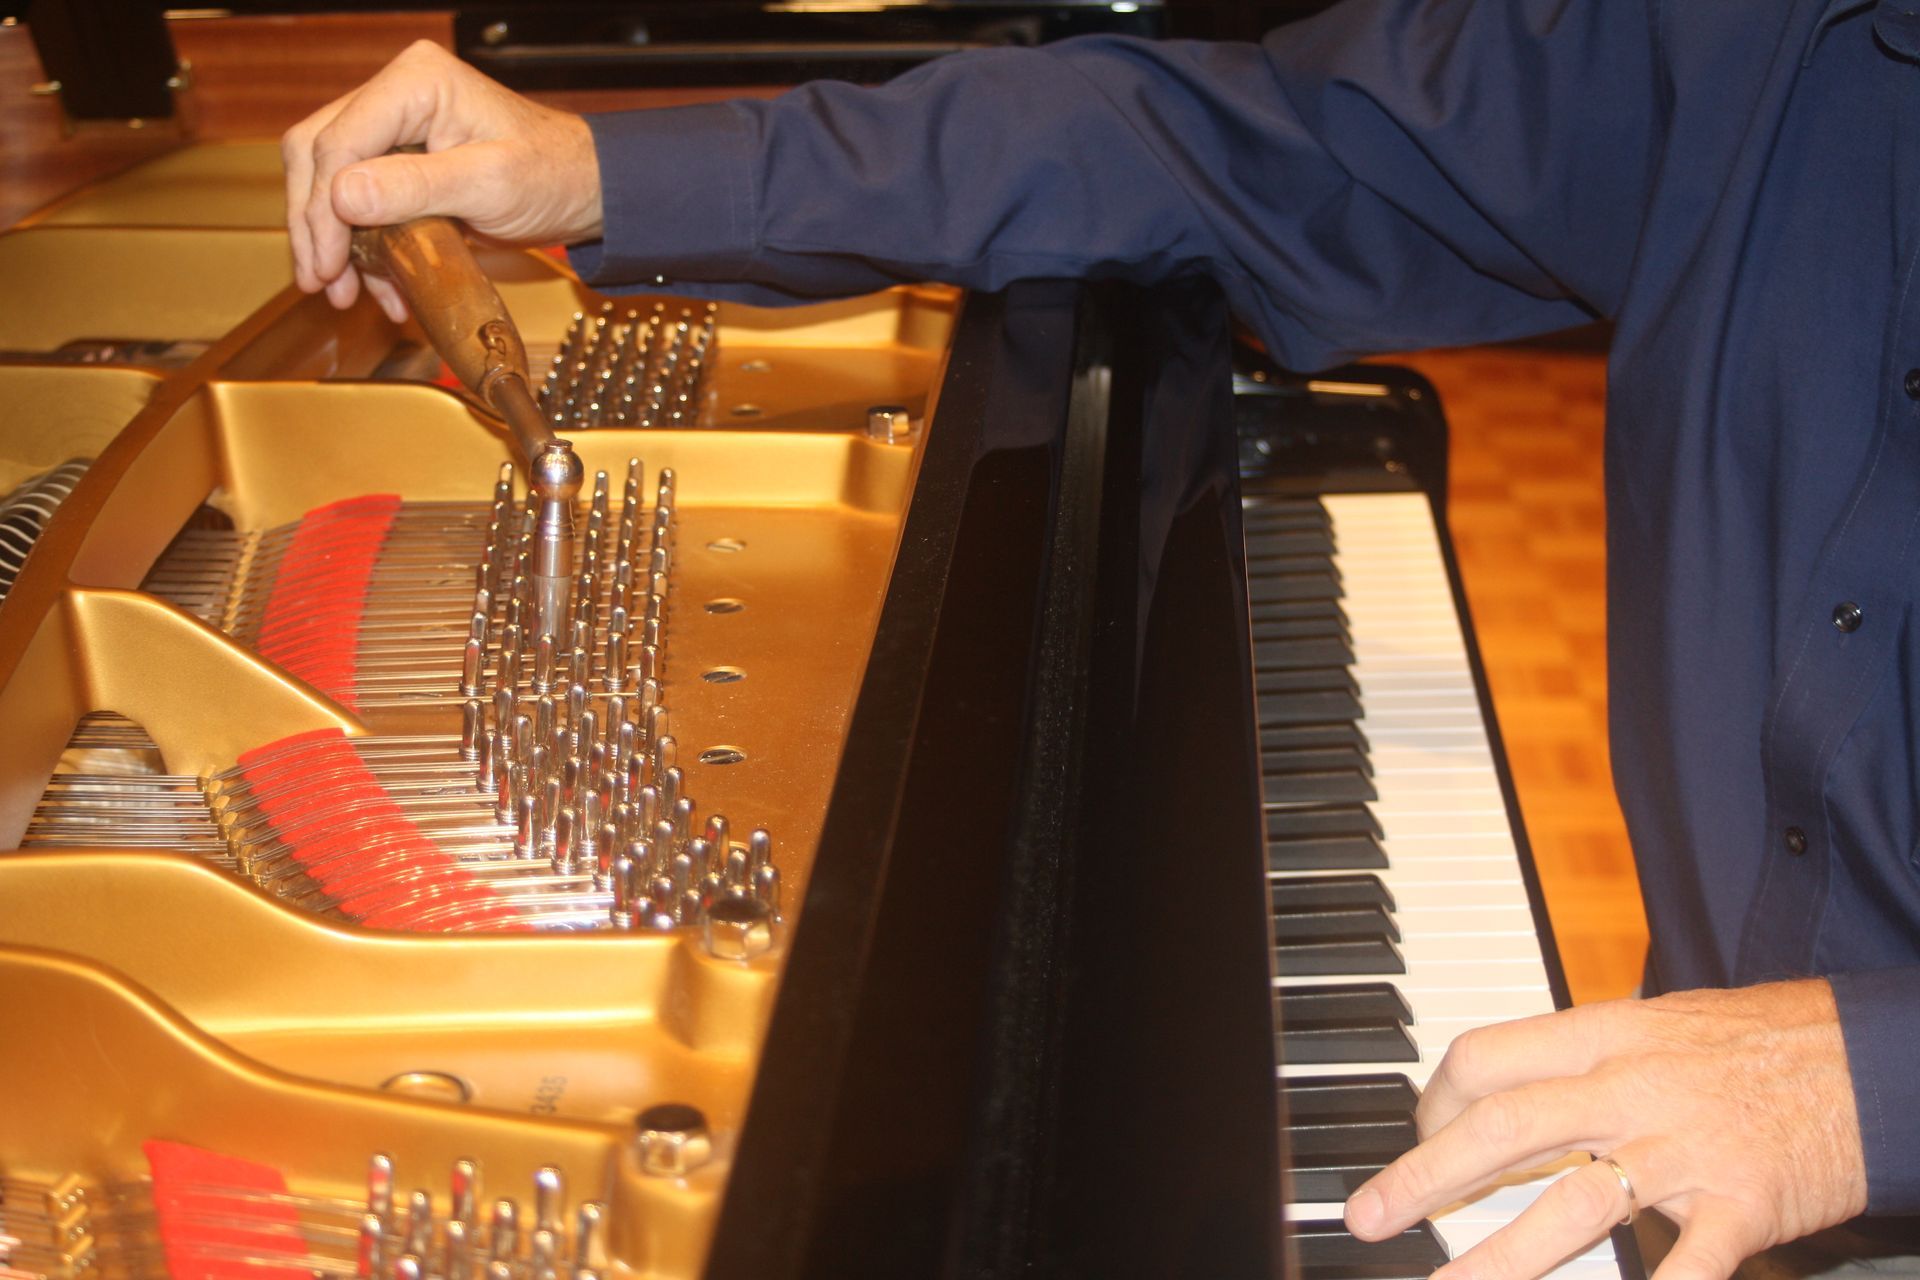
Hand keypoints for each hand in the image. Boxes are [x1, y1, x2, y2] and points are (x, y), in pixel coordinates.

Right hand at [281, 40, 602, 320]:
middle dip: (314, 223)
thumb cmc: (553, 175)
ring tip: (341, 291)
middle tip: (321, 282)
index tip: (325, 265)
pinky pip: (360, 197)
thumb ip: (417, 187)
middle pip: (319, 153)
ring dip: (330, 238)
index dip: (321, 208)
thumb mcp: (490, 184)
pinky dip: (360, 242)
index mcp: (415, 83)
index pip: (340, 141)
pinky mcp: (402, 160)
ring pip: (330, 177)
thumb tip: (342, 197)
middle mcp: (396, 94)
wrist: (585, 190)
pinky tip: (377, 284)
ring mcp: (396, 126)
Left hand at [1344, 980, 1866, 1279]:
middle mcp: (1631, 1088)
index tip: (1415, 1140)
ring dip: (1500, 1256)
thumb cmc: (1755, 1044)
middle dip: (1424, 1175)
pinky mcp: (1740, 1204)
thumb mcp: (1654, 1027)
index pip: (1484, 1059)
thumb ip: (1581, 1062)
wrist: (1865, 1057)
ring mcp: (1683, 1148)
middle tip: (1370, 1216)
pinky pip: (1687, 1265)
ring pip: (1573, 1203)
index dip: (1432, 1102)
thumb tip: (1502, 1095)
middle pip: (1504, 1128)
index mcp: (1603, 1037)